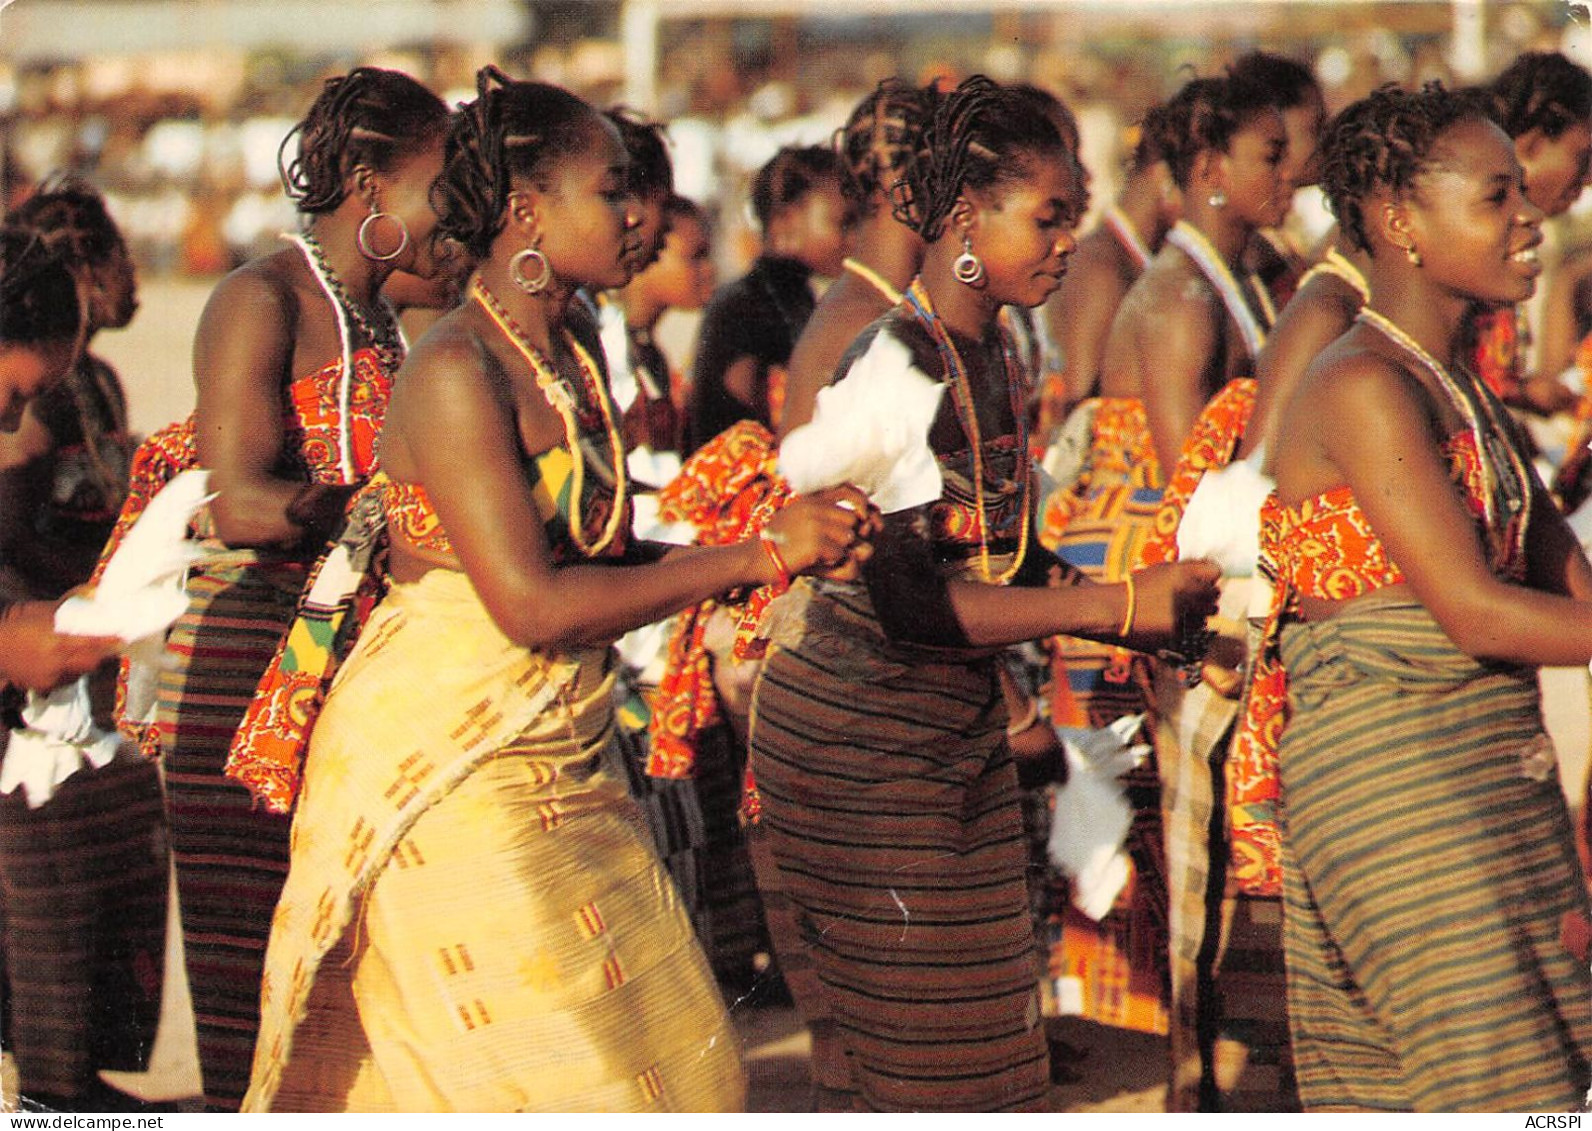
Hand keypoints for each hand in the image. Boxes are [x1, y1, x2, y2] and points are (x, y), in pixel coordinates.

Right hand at [0, 600, 120, 692]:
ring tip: (84, 651)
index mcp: (56, 641)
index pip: (91, 643)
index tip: (123, 637)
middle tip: (110, 645)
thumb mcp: (43, 611)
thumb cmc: (18, 626)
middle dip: (102, 654)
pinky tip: (67, 661)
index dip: (109, 641)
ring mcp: (50, 677)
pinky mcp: (45, 686)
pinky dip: (72, 671)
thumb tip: (94, 589)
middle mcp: (56, 662)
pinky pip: (68, 680)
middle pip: (92, 662)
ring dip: (87, 663)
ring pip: (81, 672)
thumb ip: (69, 602)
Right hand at [756, 485, 879, 583]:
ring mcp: (816, 523)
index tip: (865, 521)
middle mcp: (815, 506)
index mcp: (812, 498)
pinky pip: (842, 555)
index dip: (865, 507)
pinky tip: (815, 563)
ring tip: (821, 557)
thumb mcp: (802, 521)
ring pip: (851, 539)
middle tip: (837, 550)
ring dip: (842, 553)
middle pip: (855, 521)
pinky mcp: (815, 542)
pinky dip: (833, 564)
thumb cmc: (781, 545)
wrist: (753, 559)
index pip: (852, 492)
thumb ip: (831, 518)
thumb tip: (871, 527)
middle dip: (854, 538)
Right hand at [1122, 560, 1220, 651]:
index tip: (1204, 580)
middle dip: (1206, 596)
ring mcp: (1184, 612)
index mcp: (1181, 572)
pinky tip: (1173, 623)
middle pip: (1214, 594)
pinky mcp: (1179, 631)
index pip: (1215, 571)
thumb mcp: (1160, 570)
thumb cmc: (1136, 588)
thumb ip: (1187, 570)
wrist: (1113, 611)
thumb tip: (1212, 572)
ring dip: (1199, 613)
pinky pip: (1196, 629)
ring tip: (1181, 612)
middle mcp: (1186, 590)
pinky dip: (1189, 627)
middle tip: (1192, 599)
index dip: (1210, 576)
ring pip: (1208, 614)